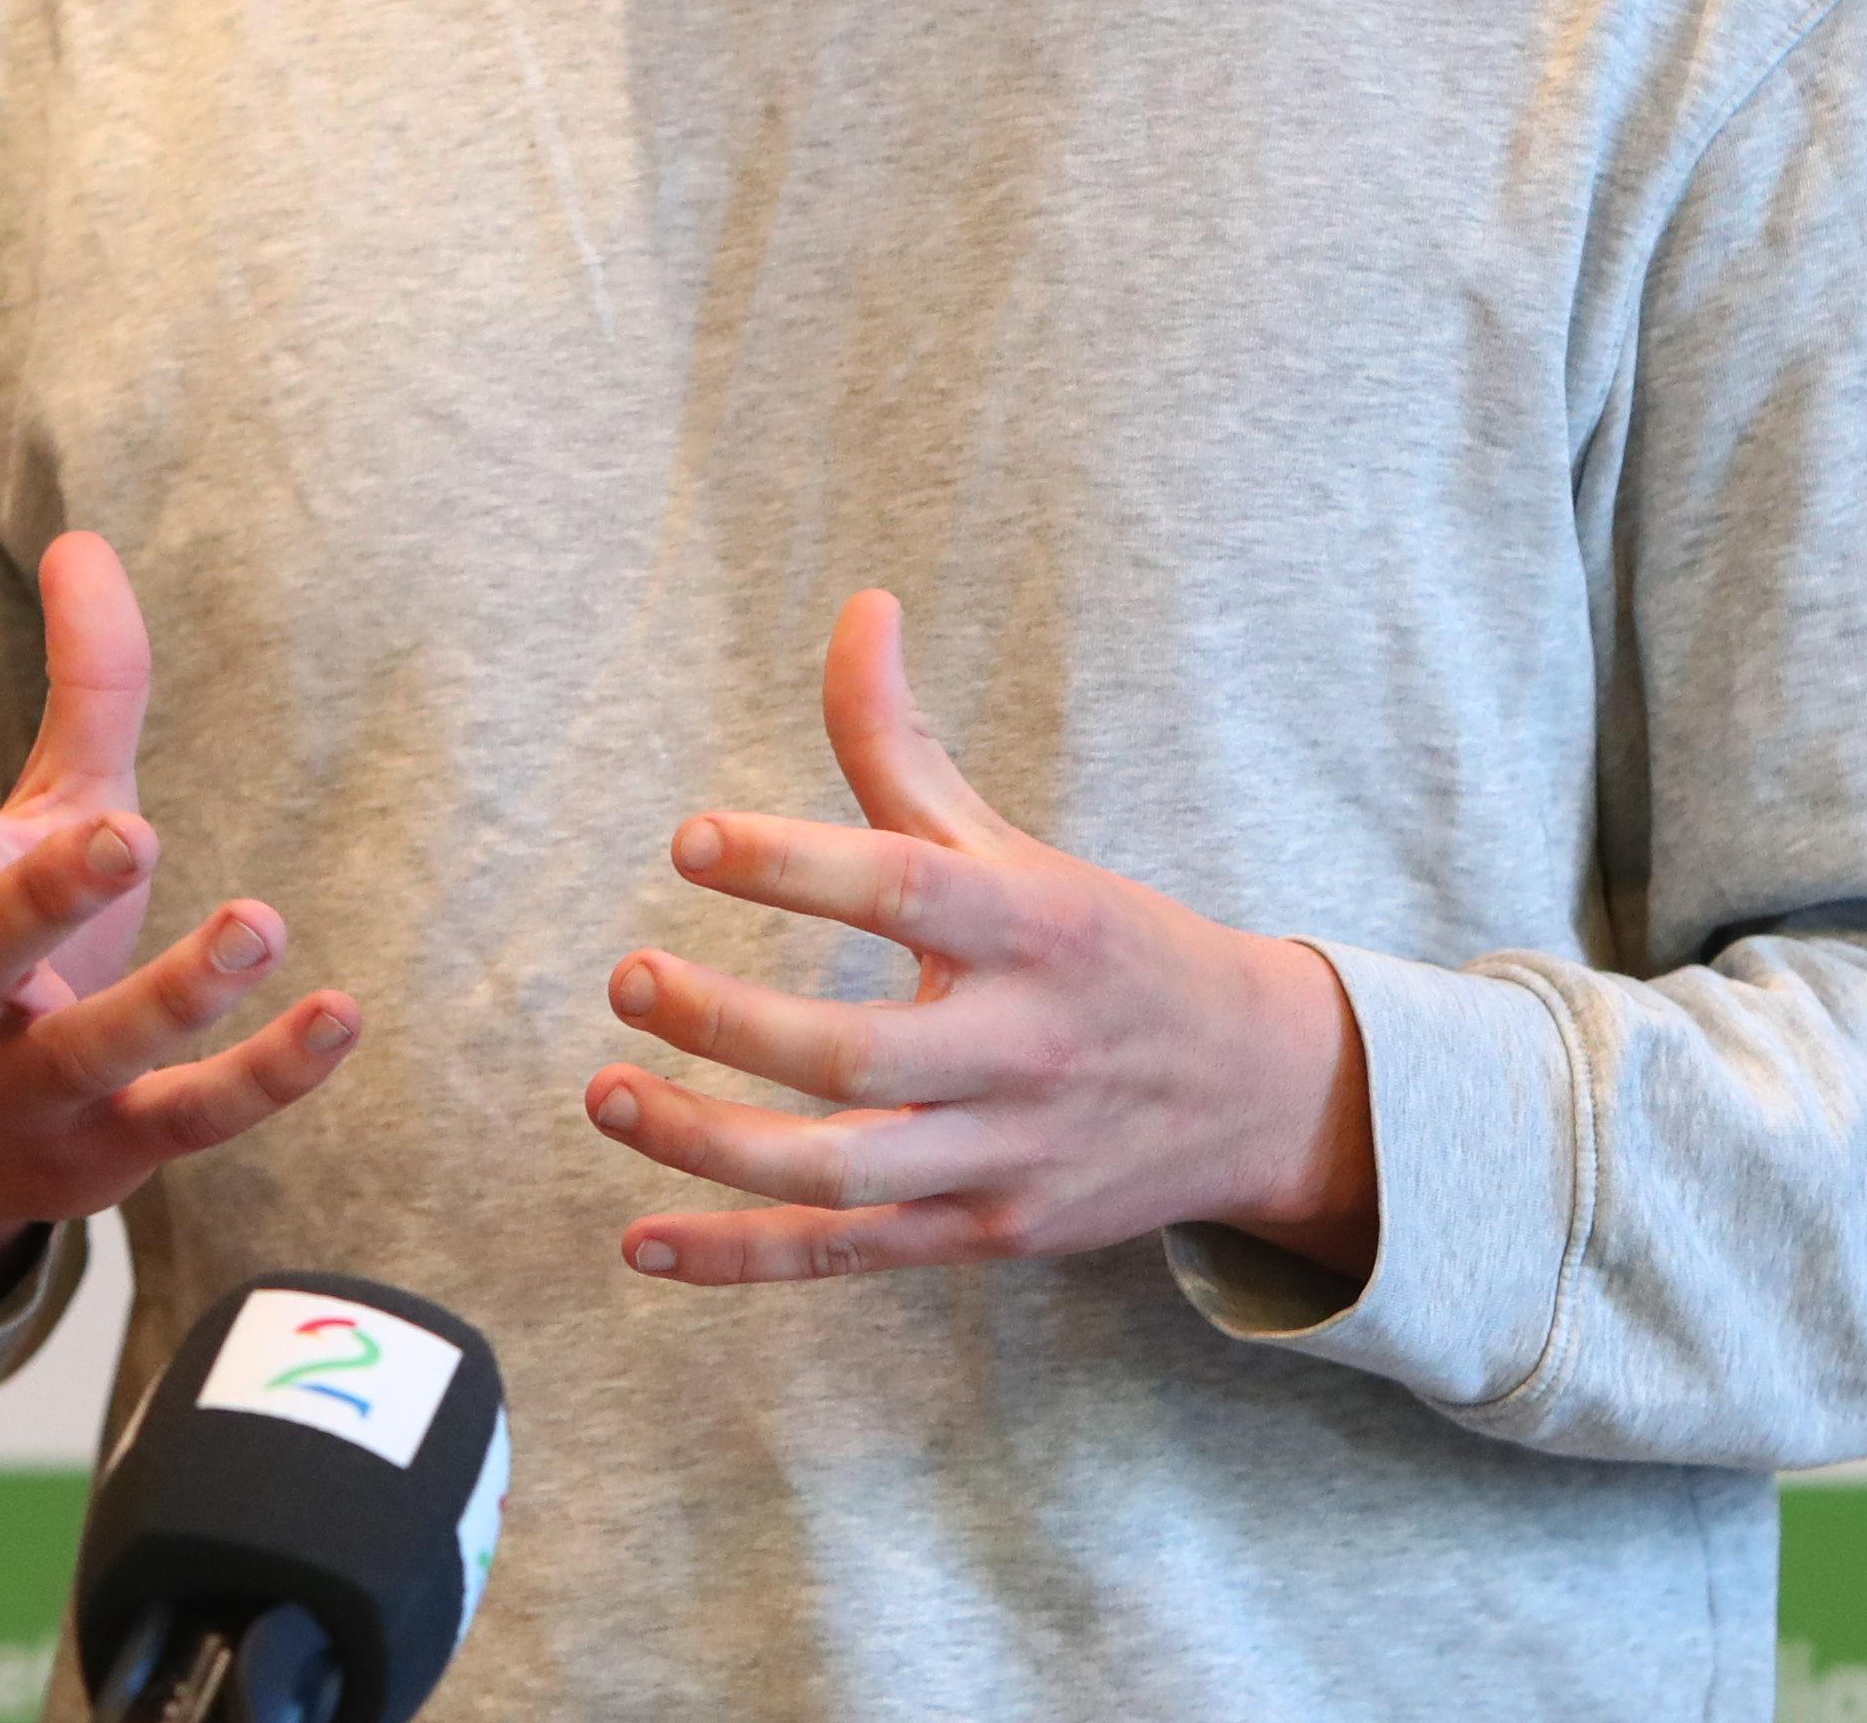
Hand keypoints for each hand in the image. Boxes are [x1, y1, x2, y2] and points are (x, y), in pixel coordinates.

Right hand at [0, 533, 356, 1323]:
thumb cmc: (2, 940)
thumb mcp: (36, 810)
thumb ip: (79, 687)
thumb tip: (84, 540)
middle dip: (48, 892)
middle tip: (130, 831)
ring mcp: (28, 1087)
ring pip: (90, 1049)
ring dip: (175, 992)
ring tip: (260, 923)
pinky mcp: (105, 1153)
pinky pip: (188, 1119)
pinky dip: (265, 1075)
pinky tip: (339, 1016)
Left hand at [583, 591, 1375, 1287]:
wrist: (1256, 1092)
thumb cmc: (1106, 948)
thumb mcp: (1016, 846)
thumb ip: (908, 746)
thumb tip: (859, 608)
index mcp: (1034, 928)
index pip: (906, 890)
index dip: (794, 866)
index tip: (690, 839)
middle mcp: (1021, 1049)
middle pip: (857, 1056)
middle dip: (731, 1026)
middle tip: (631, 979)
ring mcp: (1003, 1156)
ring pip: (841, 1171)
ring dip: (711, 1144)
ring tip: (610, 1093)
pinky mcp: (984, 1236)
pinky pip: (847, 1255)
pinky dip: (740, 1258)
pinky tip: (641, 1240)